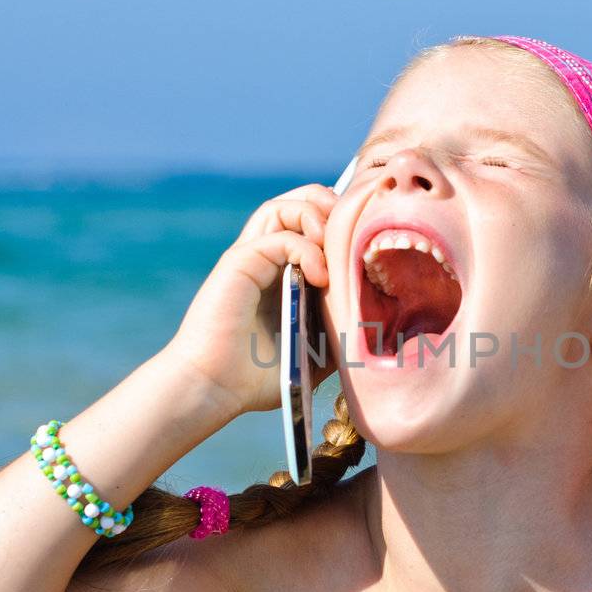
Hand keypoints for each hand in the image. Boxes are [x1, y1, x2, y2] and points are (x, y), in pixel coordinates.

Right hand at [161, 183, 340, 416]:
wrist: (215, 389)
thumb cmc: (259, 377)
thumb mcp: (316, 352)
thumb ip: (340, 329)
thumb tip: (377, 322)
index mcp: (280, 272)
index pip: (308, 223)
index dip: (336, 222)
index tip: (361, 243)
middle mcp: (263, 258)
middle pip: (294, 202)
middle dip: (327, 203)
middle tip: (350, 229)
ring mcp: (249, 259)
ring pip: (279, 207)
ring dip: (314, 214)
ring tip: (333, 244)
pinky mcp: (238, 264)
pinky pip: (278, 236)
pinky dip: (306, 248)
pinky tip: (320, 277)